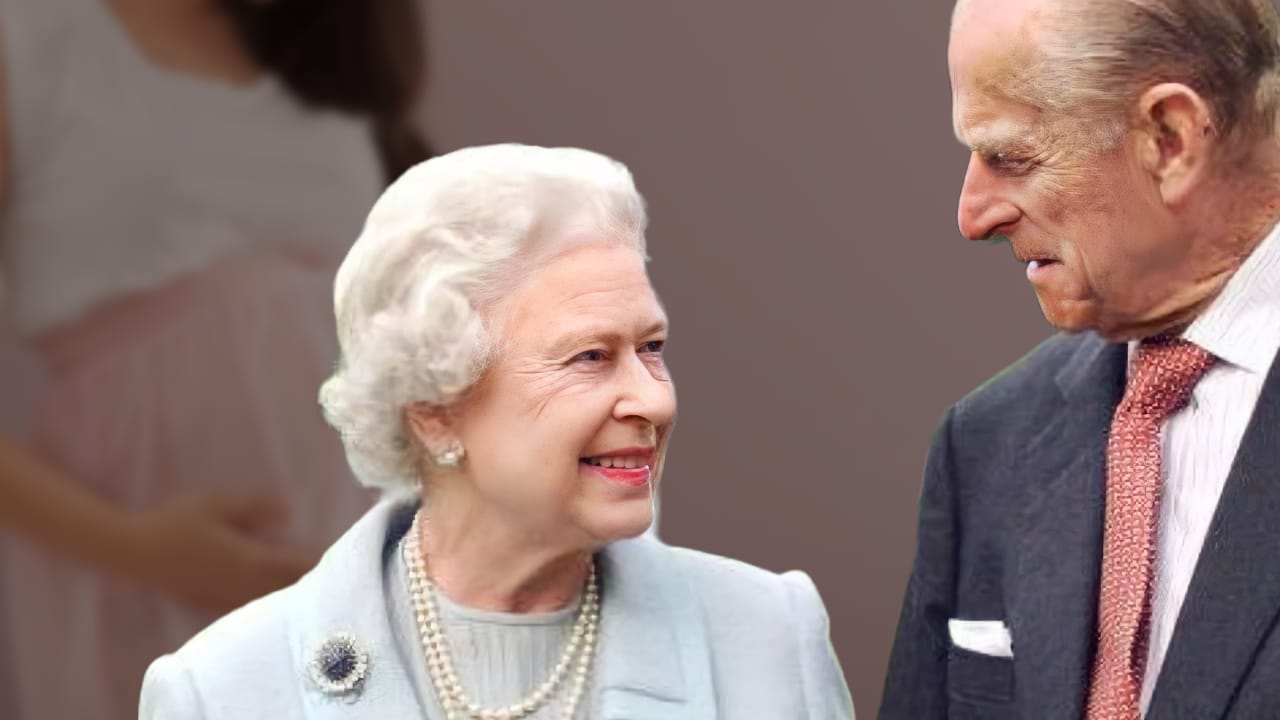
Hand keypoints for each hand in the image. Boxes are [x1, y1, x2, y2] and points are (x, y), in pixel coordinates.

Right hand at [120, 494, 317, 615]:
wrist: (132, 551)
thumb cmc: (175, 522)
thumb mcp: (216, 505)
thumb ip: (255, 508)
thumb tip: (291, 510)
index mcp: (244, 560)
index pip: (290, 567)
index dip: (314, 565)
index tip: (334, 561)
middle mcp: (237, 584)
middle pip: (282, 590)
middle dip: (306, 586)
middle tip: (331, 581)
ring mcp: (220, 598)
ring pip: (264, 604)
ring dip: (286, 599)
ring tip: (308, 596)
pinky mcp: (205, 604)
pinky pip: (243, 611)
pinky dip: (262, 608)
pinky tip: (269, 608)